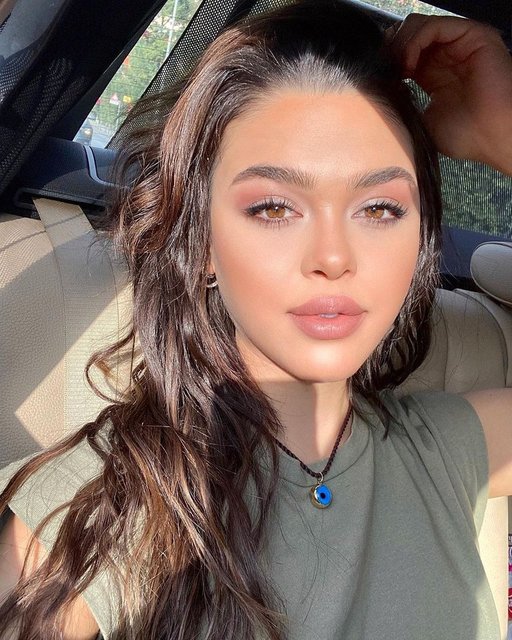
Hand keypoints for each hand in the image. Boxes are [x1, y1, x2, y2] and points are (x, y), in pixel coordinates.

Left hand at [387, 15, 511, 174]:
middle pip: (407, 35)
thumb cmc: (467, 136)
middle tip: (385, 72)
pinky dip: (414, 42)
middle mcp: (447, 55)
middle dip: (390, 51)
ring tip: (399, 71)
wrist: (493, 137)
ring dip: (400, 46)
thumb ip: (405, 104)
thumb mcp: (423, 122)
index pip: (403, 53)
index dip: (387, 61)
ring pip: (418, 26)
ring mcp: (460, 44)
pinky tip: (409, 65)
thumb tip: (381, 95)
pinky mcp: (472, 35)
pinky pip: (434, 26)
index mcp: (435, 73)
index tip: (378, 79)